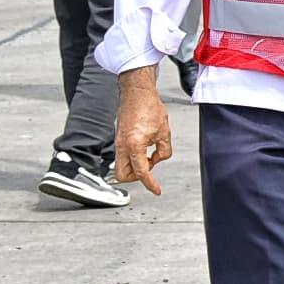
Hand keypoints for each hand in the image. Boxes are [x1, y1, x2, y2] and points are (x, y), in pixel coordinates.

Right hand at [111, 76, 173, 195]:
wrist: (137, 93)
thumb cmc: (150, 108)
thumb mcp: (164, 132)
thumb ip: (164, 151)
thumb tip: (157, 160)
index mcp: (134, 145)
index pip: (141, 172)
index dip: (150, 184)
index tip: (156, 190)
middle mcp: (122, 146)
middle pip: (122, 175)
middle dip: (136, 177)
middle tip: (150, 168)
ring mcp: (118, 143)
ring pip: (121, 167)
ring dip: (135, 168)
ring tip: (149, 156)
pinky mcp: (119, 139)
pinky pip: (123, 156)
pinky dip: (133, 158)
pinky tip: (145, 149)